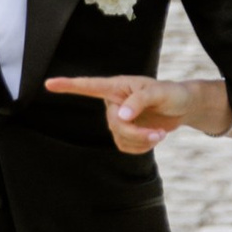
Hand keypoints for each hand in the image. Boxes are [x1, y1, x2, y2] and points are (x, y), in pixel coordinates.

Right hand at [45, 74, 228, 153]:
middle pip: (113, 124)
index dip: (68, 86)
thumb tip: (121, 115)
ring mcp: (119, 119)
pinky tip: (154, 139)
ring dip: (142, 142)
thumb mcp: (160, 92)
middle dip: (136, 133)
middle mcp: (114, 102)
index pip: (89, 86)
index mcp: (117, 86)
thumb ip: (140, 100)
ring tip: (160, 134)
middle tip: (159, 133)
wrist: (183, 107)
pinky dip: (141, 148)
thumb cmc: (171, 93)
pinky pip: (126, 147)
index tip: (49, 84)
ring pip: (120, 138)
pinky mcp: (126, 134)